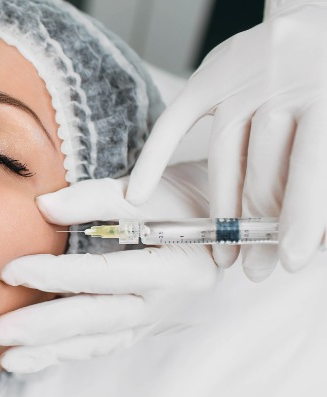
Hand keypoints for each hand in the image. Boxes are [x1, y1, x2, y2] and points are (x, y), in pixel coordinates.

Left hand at [0, 162, 219, 372]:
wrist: (216, 226)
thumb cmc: (181, 201)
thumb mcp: (145, 191)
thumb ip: (95, 198)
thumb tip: (43, 207)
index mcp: (174, 266)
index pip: (105, 274)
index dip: (56, 274)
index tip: (10, 272)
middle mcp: (166, 302)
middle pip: (99, 319)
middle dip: (46, 327)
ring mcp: (154, 320)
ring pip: (99, 341)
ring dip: (52, 350)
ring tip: (8, 358)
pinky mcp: (142, 327)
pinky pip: (103, 345)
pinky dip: (68, 352)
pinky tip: (34, 358)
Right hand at [126, 1, 326, 281]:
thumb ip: (324, 174)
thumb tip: (315, 236)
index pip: (312, 165)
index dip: (302, 217)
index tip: (292, 260)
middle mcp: (284, 81)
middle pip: (264, 167)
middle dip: (260, 226)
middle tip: (259, 269)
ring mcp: (242, 78)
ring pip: (224, 154)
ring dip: (223, 210)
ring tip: (225, 254)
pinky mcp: (210, 74)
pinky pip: (173, 122)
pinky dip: (154, 158)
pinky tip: (141, 194)